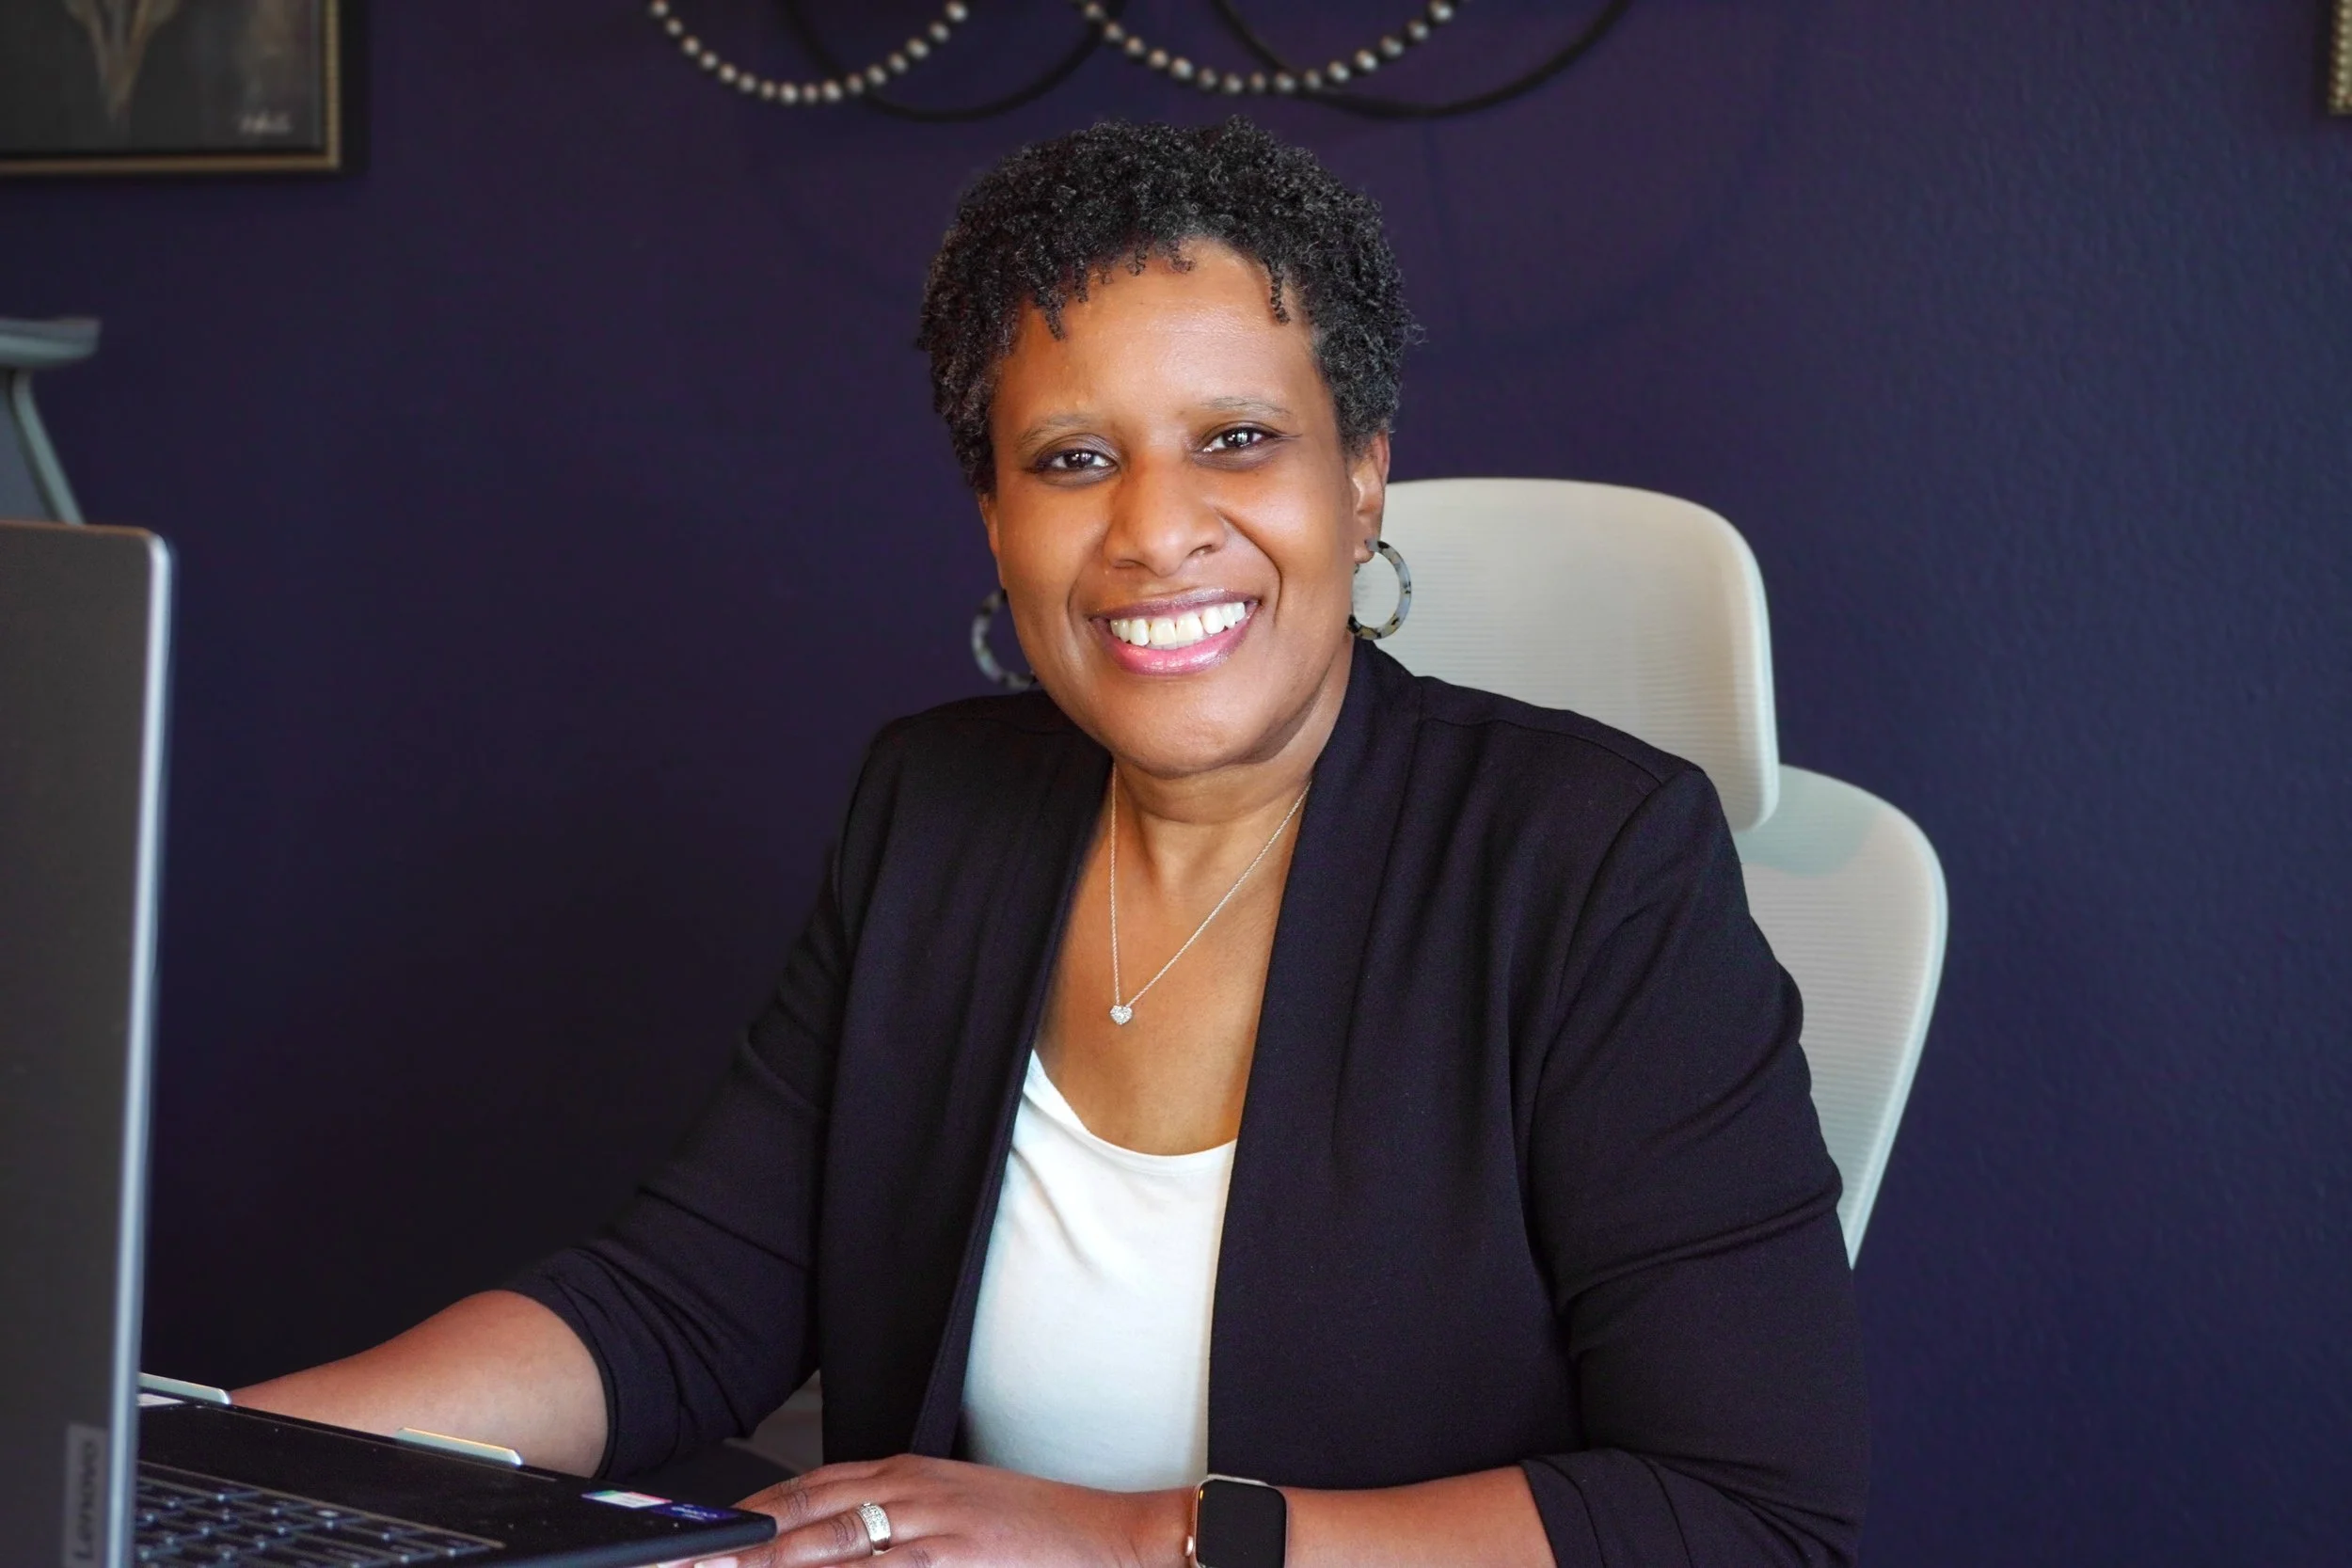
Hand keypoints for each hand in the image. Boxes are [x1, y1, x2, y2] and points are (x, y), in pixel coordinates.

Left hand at [669, 1455, 1189, 1567]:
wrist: (1108, 1539)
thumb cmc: (1032, 1530)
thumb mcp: (954, 1506)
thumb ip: (892, 1518)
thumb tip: (830, 1537)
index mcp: (906, 1476)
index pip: (806, 1490)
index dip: (747, 1516)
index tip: (697, 1537)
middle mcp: (907, 1496)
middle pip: (799, 1520)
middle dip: (734, 1546)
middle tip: (680, 1563)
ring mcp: (925, 1534)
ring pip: (822, 1553)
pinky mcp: (947, 1563)